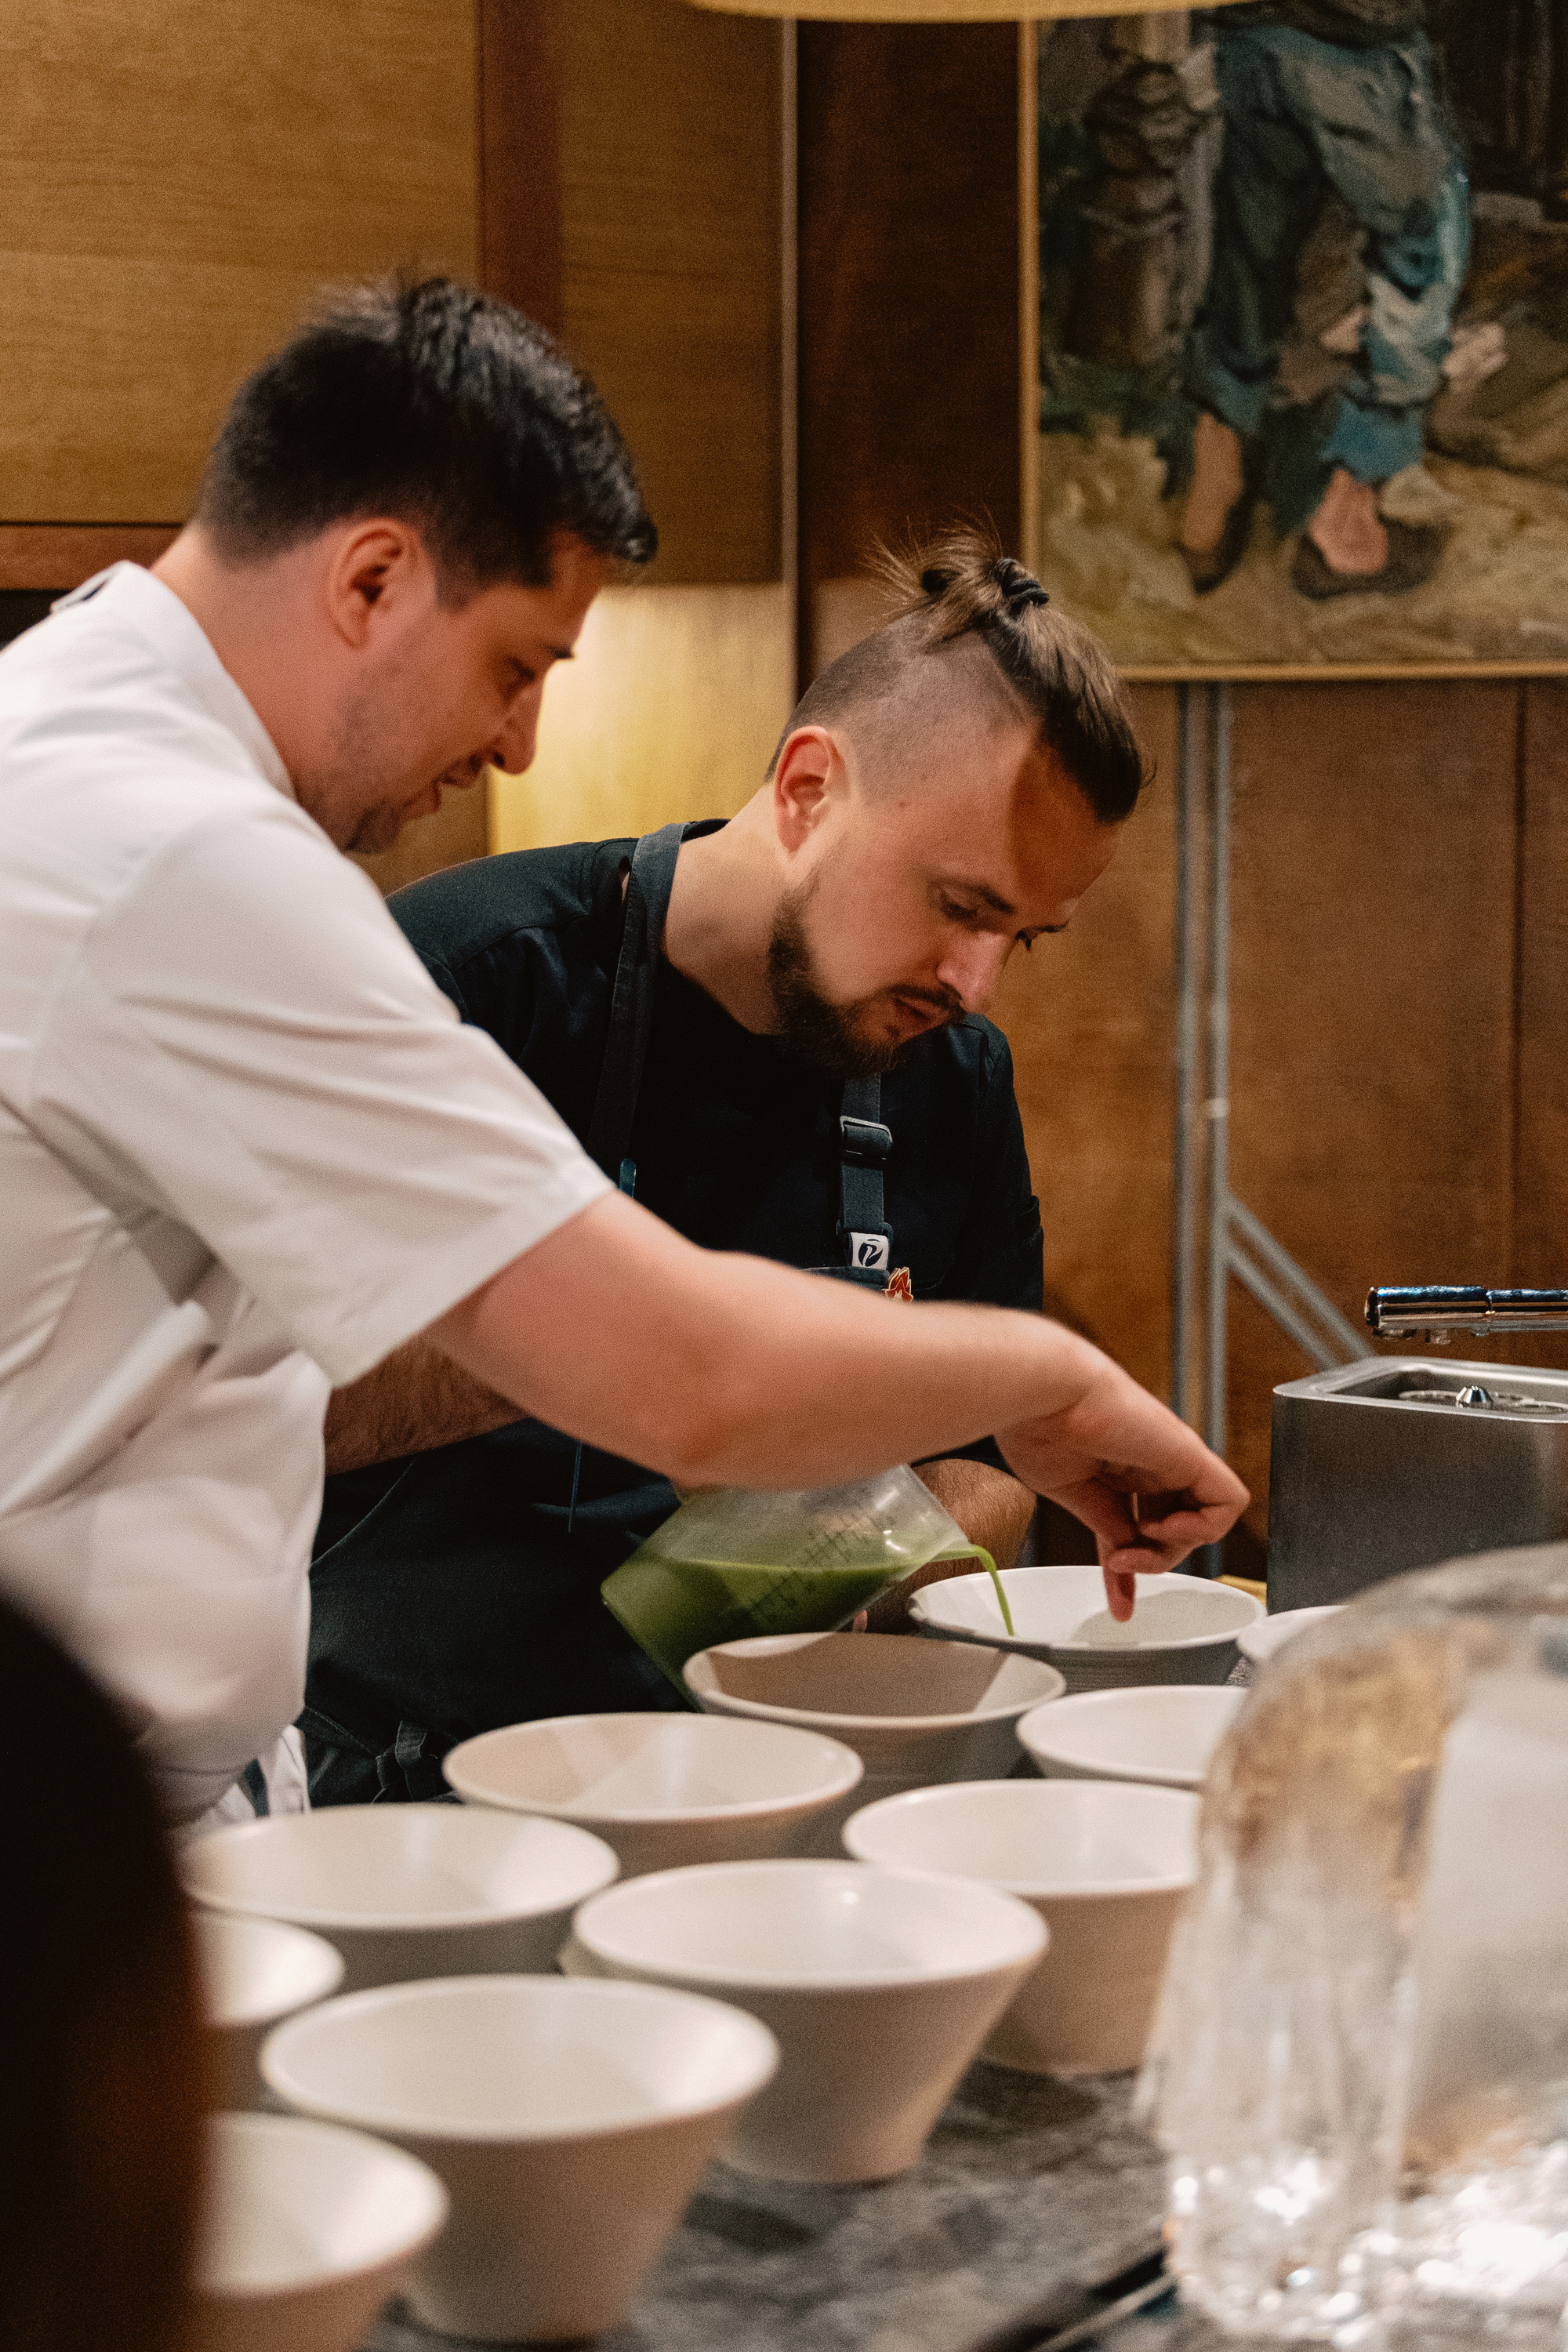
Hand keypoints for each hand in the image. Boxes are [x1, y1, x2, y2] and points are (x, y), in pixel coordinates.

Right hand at [996, 1360, 1247, 1620]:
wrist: (1042, 1394)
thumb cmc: (1039, 1428)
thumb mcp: (1073, 1493)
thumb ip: (1108, 1525)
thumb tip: (1126, 1556)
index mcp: (1117, 1469)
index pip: (1140, 1528)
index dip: (1133, 1569)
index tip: (1121, 1603)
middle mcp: (1150, 1464)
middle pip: (1173, 1531)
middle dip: (1152, 1561)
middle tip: (1120, 1562)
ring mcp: (1171, 1459)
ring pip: (1204, 1521)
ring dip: (1175, 1548)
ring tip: (1140, 1539)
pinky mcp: (1189, 1454)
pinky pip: (1228, 1502)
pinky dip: (1205, 1528)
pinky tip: (1163, 1526)